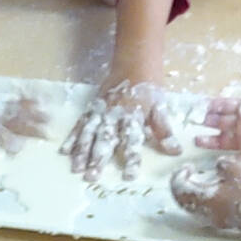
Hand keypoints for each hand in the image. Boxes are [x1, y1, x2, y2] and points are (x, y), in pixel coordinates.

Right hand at [62, 77, 181, 179]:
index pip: (132, 141)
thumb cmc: (149, 88)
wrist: (134, 63)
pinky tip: (65, 152)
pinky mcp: (91, 108)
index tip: (128, 177)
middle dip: (98, 159)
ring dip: (82, 152)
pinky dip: (72, 137)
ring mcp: (101, 112)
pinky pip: (80, 124)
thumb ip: (164, 131)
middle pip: (106, 140)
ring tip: (76, 170)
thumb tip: (175, 151)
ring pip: (90, 133)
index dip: (131, 159)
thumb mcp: (160, 108)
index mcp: (133, 116)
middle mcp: (115, 115)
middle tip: (91, 178)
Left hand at [171, 153, 240, 236]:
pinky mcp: (220, 223)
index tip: (187, 167)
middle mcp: (204, 213)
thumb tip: (215, 165)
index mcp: (205, 199)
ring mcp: (211, 220)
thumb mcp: (236, 168)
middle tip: (186, 174)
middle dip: (180, 186)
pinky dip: (199, 201)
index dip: (179, 176)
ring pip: (190, 208)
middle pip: (181, 201)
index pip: (179, 189)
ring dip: (189, 195)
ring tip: (197, 182)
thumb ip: (220, 164)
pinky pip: (201, 212)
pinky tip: (210, 192)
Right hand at [194, 62, 240, 165]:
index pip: (227, 106)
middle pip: (222, 123)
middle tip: (196, 121)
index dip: (215, 106)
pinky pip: (238, 154)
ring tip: (197, 139)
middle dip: (210, 122)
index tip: (202, 104)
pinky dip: (227, 155)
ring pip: (225, 140)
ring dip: (211, 140)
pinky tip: (217, 153)